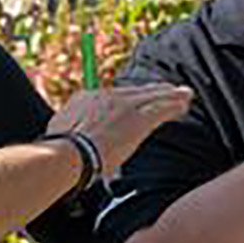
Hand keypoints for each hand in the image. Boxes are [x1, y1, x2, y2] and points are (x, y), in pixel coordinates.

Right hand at [49, 84, 193, 172]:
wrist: (69, 153)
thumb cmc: (59, 150)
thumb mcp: (58, 133)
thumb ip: (67, 129)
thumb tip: (64, 136)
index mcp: (86, 98)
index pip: (115, 95)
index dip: (130, 97)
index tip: (139, 99)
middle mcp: (106, 97)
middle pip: (136, 90)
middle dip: (154, 90)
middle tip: (169, 89)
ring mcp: (124, 106)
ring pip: (152, 95)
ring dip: (170, 95)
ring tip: (184, 95)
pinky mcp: (138, 119)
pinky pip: (162, 108)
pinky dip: (175, 106)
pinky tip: (185, 104)